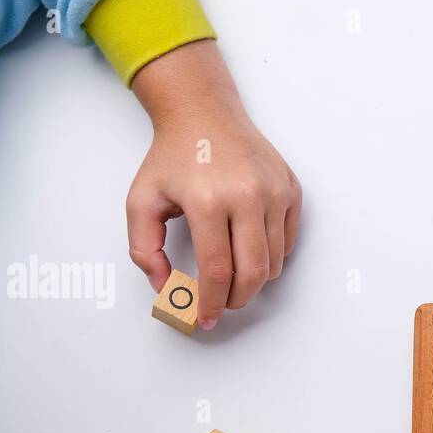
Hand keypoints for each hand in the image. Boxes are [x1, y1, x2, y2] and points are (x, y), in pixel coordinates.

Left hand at [127, 40, 301, 329]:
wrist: (205, 114)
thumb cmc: (173, 158)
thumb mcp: (141, 201)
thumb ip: (145, 250)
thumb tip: (167, 289)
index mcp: (207, 199)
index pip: (216, 271)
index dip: (211, 303)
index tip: (206, 318)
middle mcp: (247, 195)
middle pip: (253, 273)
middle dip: (237, 300)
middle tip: (222, 304)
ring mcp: (275, 192)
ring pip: (274, 263)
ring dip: (254, 280)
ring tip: (232, 272)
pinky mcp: (291, 190)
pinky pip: (287, 242)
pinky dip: (270, 256)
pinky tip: (248, 245)